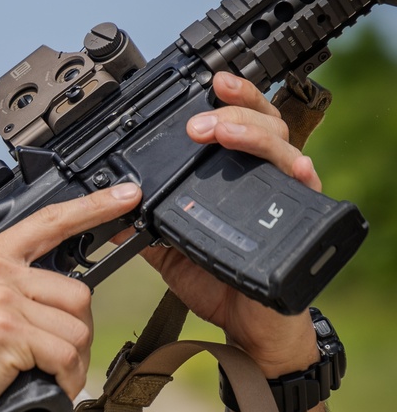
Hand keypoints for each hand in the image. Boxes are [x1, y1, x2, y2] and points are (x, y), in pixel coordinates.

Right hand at [0, 182, 142, 411]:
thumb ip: (16, 289)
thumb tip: (64, 301)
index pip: (50, 221)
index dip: (93, 208)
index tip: (125, 195)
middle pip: (77, 293)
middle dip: (74, 334)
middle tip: (50, 358)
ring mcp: (1, 296)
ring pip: (76, 328)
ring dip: (71, 362)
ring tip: (43, 374)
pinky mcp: (8, 328)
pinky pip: (65, 355)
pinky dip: (64, 380)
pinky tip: (45, 386)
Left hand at [142, 72, 319, 376]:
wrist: (246, 327)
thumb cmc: (217, 285)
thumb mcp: (170, 251)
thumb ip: (144, 226)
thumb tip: (105, 212)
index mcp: (231, 176)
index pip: (234, 122)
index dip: (227, 99)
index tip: (206, 84)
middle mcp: (261, 178)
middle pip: (262, 120)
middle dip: (231, 110)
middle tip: (198, 123)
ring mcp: (284, 196)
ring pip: (281, 144)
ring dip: (251, 133)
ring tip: (221, 133)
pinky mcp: (302, 221)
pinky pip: (306, 187)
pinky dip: (299, 171)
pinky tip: (291, 164)